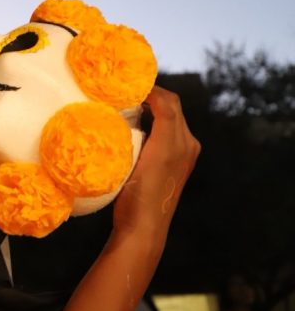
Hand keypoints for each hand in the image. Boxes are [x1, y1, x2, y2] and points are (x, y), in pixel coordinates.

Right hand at [112, 86, 200, 243]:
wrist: (143, 227)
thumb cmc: (142, 193)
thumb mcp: (155, 151)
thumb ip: (162, 119)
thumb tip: (151, 93)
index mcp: (183, 140)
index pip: (168, 100)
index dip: (149, 88)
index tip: (124, 83)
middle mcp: (186, 145)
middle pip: (170, 107)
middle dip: (149, 96)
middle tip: (122, 91)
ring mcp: (179, 156)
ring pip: (165, 119)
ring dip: (149, 108)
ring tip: (124, 105)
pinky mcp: (169, 165)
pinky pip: (162, 133)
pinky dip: (149, 123)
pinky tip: (130, 127)